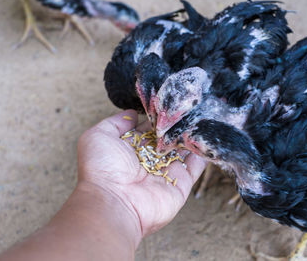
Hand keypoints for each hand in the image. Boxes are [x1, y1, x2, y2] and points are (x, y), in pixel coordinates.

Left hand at [77, 110, 206, 238]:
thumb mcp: (98, 137)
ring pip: (184, 151)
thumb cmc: (102, 170)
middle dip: (177, 125)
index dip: (158, 117)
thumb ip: (115, 123)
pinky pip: (195, 167)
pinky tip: (209, 137)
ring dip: (191, 136)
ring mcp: (166, 173)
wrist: (115, 203)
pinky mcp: (181, 184)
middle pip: (168, 139)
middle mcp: (149, 161)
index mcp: (131, 150)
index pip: (149, 130)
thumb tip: (132, 114)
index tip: (169, 103)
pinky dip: (203, 154)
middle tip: (188, 107)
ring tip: (202, 117)